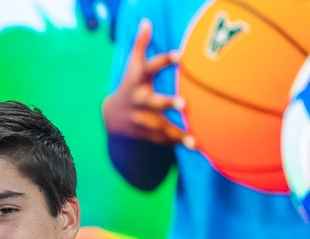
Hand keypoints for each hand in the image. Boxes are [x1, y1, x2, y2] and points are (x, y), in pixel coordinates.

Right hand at [102, 19, 191, 147]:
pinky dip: (179, 143)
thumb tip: (146, 21)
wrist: (112, 118)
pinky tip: (197, 146)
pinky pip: (164, 140)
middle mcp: (139, 101)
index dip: (164, 61)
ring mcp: (142, 119)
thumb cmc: (130, 85)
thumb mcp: (132, 66)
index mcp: (138, 81)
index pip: (150, 67)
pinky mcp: (147, 133)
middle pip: (153, 102)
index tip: (180, 55)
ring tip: (193, 140)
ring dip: (176, 133)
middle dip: (167, 103)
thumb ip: (140, 44)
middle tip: (183, 104)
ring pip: (160, 126)